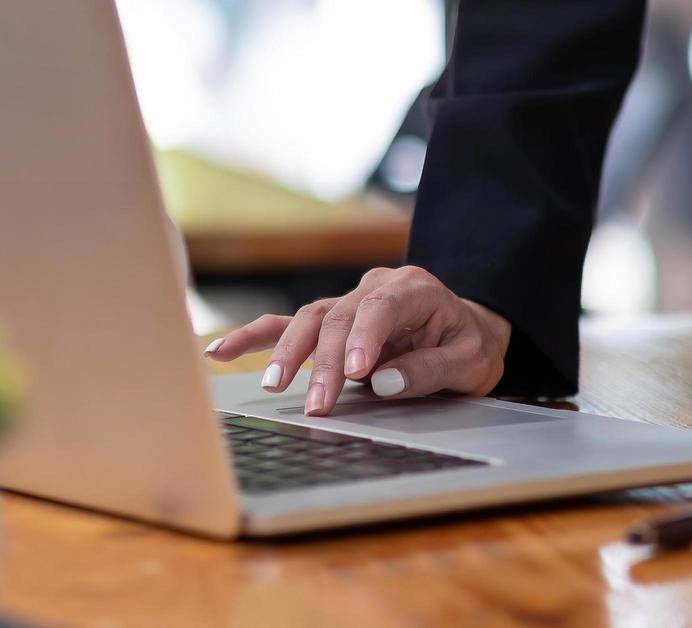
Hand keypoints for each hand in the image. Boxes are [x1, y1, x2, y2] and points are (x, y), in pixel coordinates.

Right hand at [202, 266, 511, 416]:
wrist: (466, 330)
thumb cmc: (467, 344)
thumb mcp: (469, 362)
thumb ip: (430, 369)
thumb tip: (384, 382)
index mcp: (413, 288)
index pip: (380, 308)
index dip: (363, 338)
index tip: (355, 372)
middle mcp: (375, 287)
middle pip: (338, 318)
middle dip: (324, 362)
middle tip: (317, 405)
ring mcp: (348, 300)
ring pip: (309, 319)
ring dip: (289, 353)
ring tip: (272, 385)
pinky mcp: (330, 320)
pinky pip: (287, 323)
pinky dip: (256, 336)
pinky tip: (222, 351)